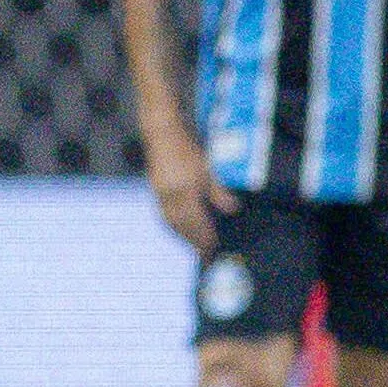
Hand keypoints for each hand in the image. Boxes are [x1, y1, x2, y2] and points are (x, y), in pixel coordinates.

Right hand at [146, 127, 235, 252]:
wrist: (161, 133)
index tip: (213, 248)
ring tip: (193, 243)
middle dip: (193, 241)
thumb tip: (232, 209)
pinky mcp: (155, 191)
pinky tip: (181, 227)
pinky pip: (165, 215)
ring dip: (182, 235)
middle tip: (203, 253)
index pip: (197, 222)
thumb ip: (219, 192)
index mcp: (185, 192)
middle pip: (182, 227)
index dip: (205, 237)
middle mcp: (170, 197)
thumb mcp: (208, 168)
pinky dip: (174, 225)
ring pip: (171, 223)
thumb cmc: (187, 147)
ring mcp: (160, 195)